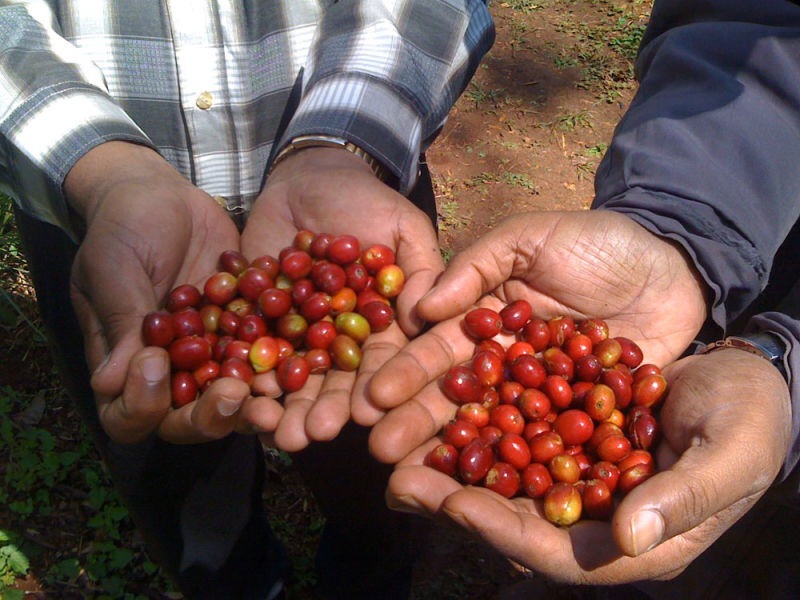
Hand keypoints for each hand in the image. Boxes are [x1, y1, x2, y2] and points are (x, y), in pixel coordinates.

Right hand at [66, 142, 263, 443]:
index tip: (155, 363)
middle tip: (231, 393)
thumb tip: (110, 383)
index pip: (129, 414)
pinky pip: (267, 356)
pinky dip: (286, 361)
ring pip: (234, 397)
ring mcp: (213, 358)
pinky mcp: (248, 334)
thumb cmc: (124, 228)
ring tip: (273, 390)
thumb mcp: (115, 268)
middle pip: (189, 419)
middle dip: (211, 414)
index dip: (143, 404)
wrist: (165, 195)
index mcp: (126, 367)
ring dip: (254, 401)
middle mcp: (172, 375)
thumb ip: (121, 321)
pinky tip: (307, 354)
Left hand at [241, 147, 442, 449]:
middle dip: (324, 407)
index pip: (381, 361)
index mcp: (379, 324)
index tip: (369, 413)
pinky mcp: (258, 318)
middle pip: (334, 379)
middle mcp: (339, 337)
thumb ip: (419, 270)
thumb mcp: (402, 227)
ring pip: (292, 373)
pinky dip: (244, 370)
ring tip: (276, 431)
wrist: (307, 176)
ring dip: (284, 403)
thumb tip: (426, 319)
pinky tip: (238, 393)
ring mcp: (297, 331)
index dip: (376, 386)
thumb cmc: (364, 200)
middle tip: (313, 434)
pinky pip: (249, 347)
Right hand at [368, 209, 708, 462]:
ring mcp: (543, 397)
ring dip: (458, 453)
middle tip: (379, 451)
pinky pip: (550, 443)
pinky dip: (524, 467)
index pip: (438, 350)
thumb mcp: (530, 237)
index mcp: (486, 322)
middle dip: (417, 423)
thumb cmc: (597, 242)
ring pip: (493, 428)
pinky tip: (494, 492)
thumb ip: (478, 265)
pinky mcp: (583, 419)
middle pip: (457, 397)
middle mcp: (506, 365)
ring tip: (418, 479)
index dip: (405, 373)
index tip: (373, 398)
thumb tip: (423, 307)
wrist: (674, 263)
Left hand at [385, 349, 790, 583]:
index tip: (453, 505)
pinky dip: (476, 425)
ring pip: (502, 478)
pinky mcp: (566, 435)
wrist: (746, 375)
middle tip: (398, 480)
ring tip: (397, 445)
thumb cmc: (752, 420)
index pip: (557, 550)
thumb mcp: (731, 454)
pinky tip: (440, 406)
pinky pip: (513, 435)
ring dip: (451, 464)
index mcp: (635, 539)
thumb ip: (683, 497)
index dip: (503, 531)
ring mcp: (576, 474)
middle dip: (454, 500)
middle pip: (513, 518)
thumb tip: (627, 538)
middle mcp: (594, 514)